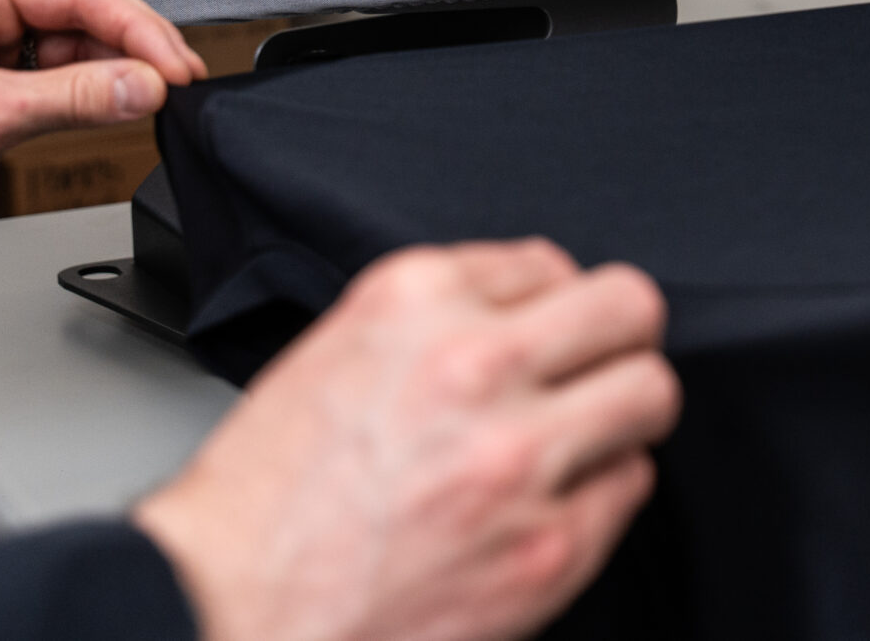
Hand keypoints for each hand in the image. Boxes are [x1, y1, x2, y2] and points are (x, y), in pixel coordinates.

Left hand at [0, 0, 205, 274]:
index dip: (138, 30)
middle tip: (176, 85)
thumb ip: (73, 98)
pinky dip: (92, 103)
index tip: (175, 66)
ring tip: (150, 104)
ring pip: (77, 57)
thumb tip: (142, 85)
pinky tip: (116, 114)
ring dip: (115, 80)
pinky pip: (59, 91)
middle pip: (86, 22)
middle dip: (133, 53)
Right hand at [135, 243, 678, 640]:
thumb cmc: (260, 503)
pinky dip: (597, 496)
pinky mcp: (548, 546)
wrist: (220, 612)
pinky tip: (542, 507)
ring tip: (575, 443)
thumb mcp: (334, 352)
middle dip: (619, 339)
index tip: (545, 333)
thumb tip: (532, 302)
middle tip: (599, 370)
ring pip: (649, 395)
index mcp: (415, 301)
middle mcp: (475, 365)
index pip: (550, 263)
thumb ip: (438, 316)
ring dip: (619, 418)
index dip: (550, 305)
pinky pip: (628, 487)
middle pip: (630, 310)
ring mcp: (520, 457)